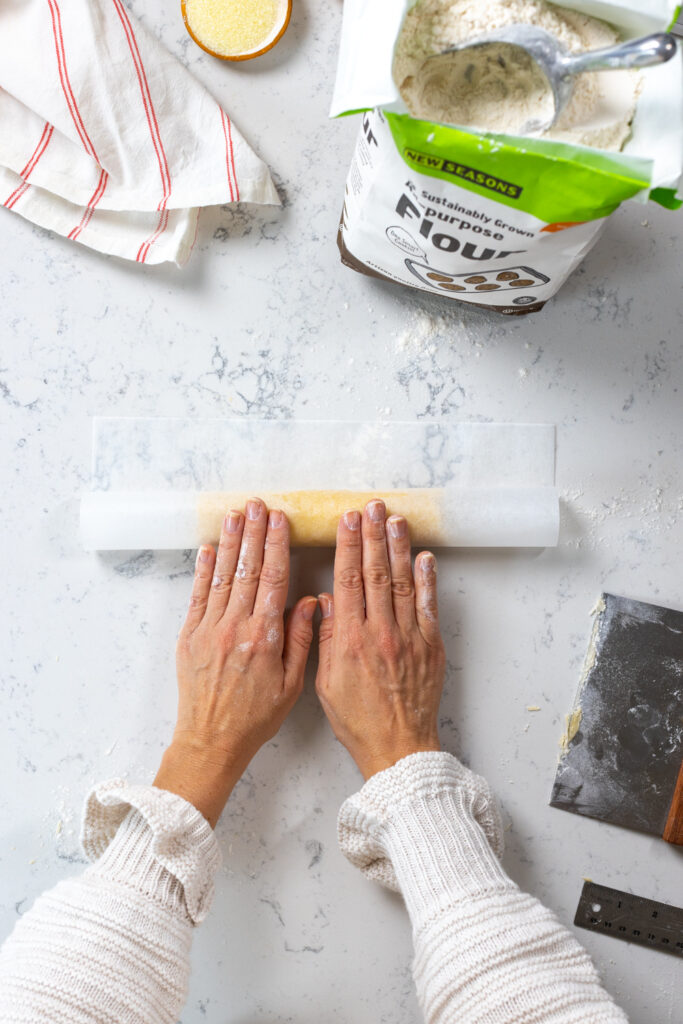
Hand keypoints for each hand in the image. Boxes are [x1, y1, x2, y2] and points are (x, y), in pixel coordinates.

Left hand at [154, 499, 316, 825]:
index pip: (273, 579)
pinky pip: (197, 594)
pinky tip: (210, 547)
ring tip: (236, 513)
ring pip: (221, 575)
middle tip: (258, 504)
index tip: (280, 520)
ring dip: (230, 541)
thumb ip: (302, 639)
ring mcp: (208, 629)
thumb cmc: (255, 717)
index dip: (277, 545)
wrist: (210, 740)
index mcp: (264, 637)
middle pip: (247, 569)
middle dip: (254, 533)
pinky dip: (203, 569)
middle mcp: (235, 627)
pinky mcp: (188, 636)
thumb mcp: (291, 684)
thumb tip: (312, 601)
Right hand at [315, 499, 445, 780]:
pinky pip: (428, 606)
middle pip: (376, 573)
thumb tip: (326, 599)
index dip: (348, 546)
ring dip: (398, 547)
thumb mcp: (326, 682)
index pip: (348, 581)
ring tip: (394, 519)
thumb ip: (327, 637)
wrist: (398, 746)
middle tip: (371, 507)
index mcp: (350, 640)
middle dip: (373, 536)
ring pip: (403, 582)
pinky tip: (424, 556)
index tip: (347, 520)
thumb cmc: (358, 719)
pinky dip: (427, 579)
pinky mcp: (430, 646)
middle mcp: (381, 632)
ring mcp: (409, 637)